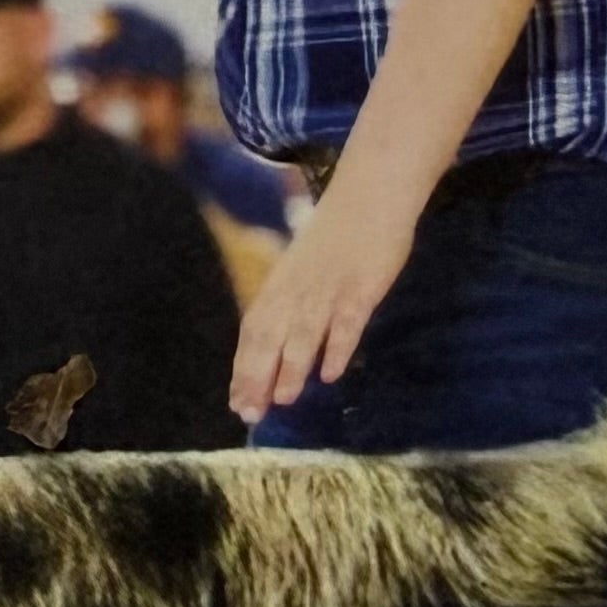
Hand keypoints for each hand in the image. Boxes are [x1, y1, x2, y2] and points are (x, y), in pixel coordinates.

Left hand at [229, 194, 411, 423]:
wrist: (369, 194)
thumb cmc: (336, 233)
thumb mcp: (302, 267)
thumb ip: (291, 302)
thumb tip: (278, 344)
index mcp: (280, 284)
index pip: (254, 331)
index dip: (244, 367)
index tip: (237, 402)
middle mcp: (297, 290)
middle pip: (271, 337)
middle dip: (258, 376)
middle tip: (252, 412)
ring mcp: (328, 289)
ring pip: (304, 332)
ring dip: (292, 367)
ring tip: (284, 400)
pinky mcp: (361, 287)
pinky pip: (347, 322)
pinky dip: (337, 347)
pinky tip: (331, 373)